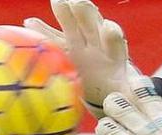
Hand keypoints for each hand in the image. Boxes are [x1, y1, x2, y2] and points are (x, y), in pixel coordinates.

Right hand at [24, 0, 138, 117]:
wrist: (104, 87)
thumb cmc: (116, 91)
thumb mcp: (124, 94)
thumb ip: (128, 93)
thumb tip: (131, 98)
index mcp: (114, 54)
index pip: (114, 41)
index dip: (111, 34)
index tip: (109, 29)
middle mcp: (98, 43)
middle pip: (92, 23)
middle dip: (86, 13)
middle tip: (78, 3)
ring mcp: (81, 42)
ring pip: (73, 24)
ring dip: (66, 14)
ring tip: (57, 2)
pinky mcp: (66, 46)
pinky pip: (53, 38)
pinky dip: (42, 30)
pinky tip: (29, 23)